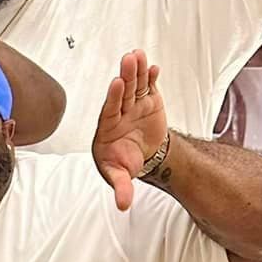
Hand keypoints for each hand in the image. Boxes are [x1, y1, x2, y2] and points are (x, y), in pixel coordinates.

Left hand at [92, 50, 167, 209]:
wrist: (143, 156)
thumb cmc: (124, 162)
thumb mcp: (120, 175)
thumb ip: (121, 187)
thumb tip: (122, 206)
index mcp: (108, 127)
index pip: (110, 109)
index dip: (114, 96)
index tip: (117, 84)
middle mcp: (120, 112)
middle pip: (122, 92)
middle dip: (126, 76)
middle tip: (128, 61)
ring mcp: (134, 104)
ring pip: (135, 85)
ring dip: (137, 70)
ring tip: (138, 55)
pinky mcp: (148, 101)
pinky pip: (149, 87)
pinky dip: (151, 77)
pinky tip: (154, 67)